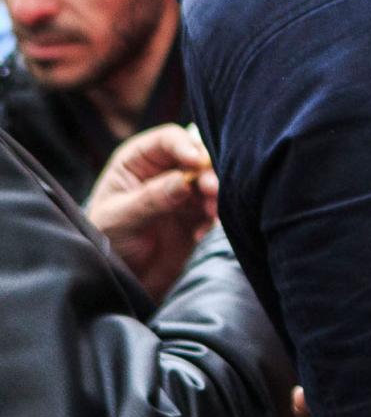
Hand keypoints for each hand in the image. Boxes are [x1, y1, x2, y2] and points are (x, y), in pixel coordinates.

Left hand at [85, 124, 217, 301]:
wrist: (122, 277)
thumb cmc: (107, 241)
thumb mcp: (121, 218)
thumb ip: (151, 199)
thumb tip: (183, 181)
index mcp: (138, 161)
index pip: (168, 140)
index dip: (185, 146)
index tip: (197, 162)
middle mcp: (163, 172)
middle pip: (197, 158)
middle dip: (208, 173)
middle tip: (213, 191)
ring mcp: (182, 194)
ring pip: (210, 183)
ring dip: (216, 197)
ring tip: (211, 215)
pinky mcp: (197, 216)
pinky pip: (215, 210)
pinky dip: (214, 220)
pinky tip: (200, 235)